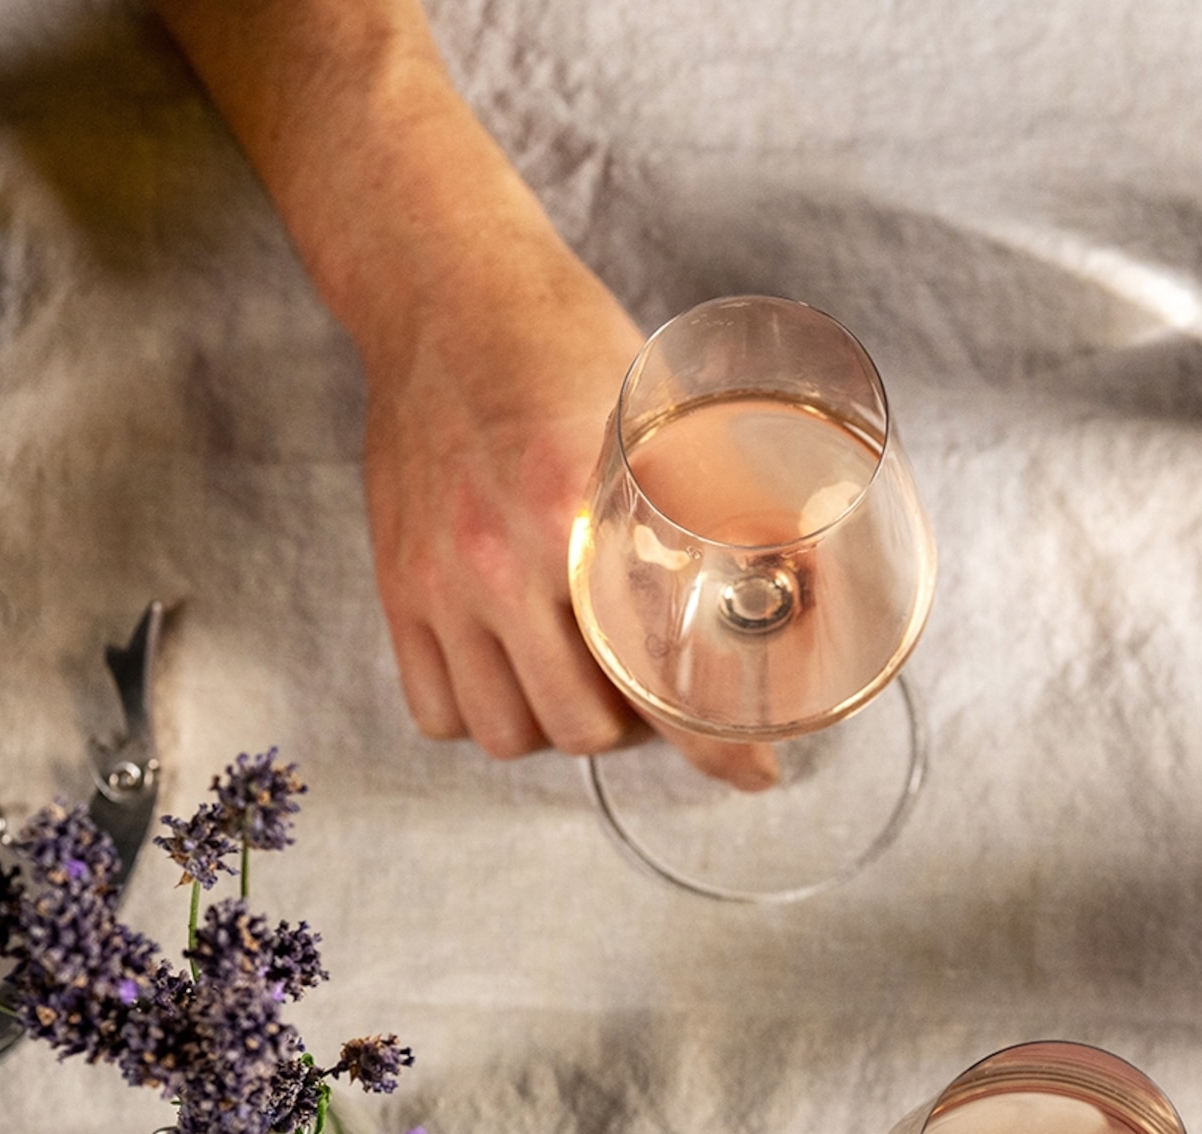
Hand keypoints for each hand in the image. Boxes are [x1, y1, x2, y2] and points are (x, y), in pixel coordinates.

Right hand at [351, 235, 775, 788]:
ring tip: (584, 681)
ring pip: (503, 733)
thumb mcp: (661, 412)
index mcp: (574, 512)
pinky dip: (481, 713)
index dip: (715, 746)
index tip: (756, 773)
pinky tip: (517, 674)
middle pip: (579, 727)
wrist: (443, 292)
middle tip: (656, 692)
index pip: (652, 675)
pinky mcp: (396, 585)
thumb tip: (805, 567)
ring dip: (554, 725)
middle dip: (632, 730)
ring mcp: (438, 580)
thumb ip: (721, 492)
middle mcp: (499, 559)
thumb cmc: (562, 341)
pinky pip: (435, 709)